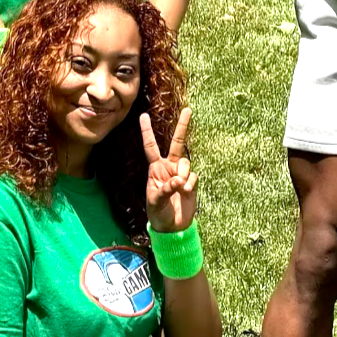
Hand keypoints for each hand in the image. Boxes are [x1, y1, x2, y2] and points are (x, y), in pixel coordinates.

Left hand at [141, 106, 196, 233]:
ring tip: (179, 189)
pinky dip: (189, 184)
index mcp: (155, 168)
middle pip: (176, 142)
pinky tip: (185, 193)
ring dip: (183, 174)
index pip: (150, 146)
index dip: (147, 131)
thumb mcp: (155, 201)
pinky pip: (193, 176)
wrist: (173, 226)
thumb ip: (166, 189)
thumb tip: (179, 180)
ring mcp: (181, 173)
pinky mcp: (191, 182)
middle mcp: (169, 167)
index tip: (143, 115)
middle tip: (188, 109)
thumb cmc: (158, 213)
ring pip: (186, 162)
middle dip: (183, 126)